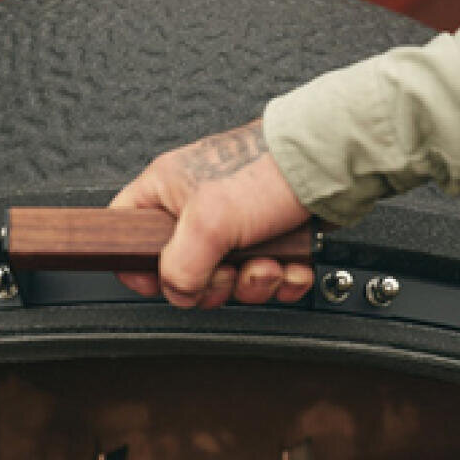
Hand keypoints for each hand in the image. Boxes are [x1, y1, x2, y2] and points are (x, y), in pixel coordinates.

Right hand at [109, 119, 313, 307]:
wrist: (332, 165)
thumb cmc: (269, 170)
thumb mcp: (208, 222)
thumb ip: (179, 266)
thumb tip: (177, 293)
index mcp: (166, 191)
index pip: (127, 233)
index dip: (139, 267)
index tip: (163, 283)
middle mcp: (198, 208)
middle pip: (184, 272)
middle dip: (214, 283)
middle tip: (229, 269)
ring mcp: (235, 226)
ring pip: (228, 280)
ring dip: (254, 282)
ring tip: (268, 261)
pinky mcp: (269, 239)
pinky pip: (265, 278)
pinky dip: (282, 279)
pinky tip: (290, 264)